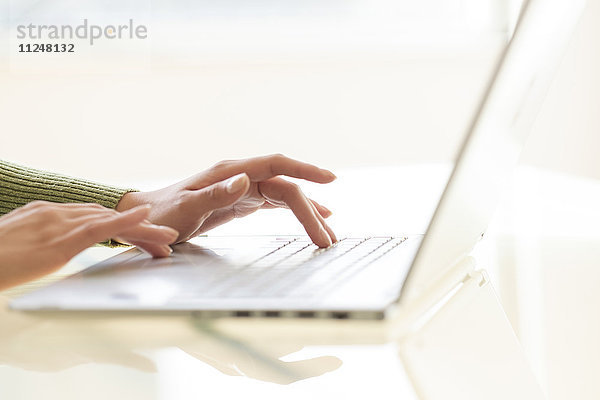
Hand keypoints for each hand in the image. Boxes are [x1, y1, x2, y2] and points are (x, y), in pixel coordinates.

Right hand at [0, 201, 178, 289]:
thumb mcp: (18, 246)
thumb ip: (39, 242)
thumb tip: (49, 248)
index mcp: (46, 213)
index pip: (93, 216)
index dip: (121, 224)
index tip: (141, 232)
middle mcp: (55, 212)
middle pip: (108, 217)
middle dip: (138, 229)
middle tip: (164, 238)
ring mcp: (58, 223)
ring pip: (112, 222)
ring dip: (143, 230)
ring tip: (169, 239)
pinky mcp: (60, 239)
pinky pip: (101, 227)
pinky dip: (126, 222)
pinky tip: (147, 219)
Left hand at [116, 154, 336, 246]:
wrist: (146, 217)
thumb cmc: (163, 213)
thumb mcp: (186, 208)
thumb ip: (215, 194)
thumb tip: (246, 180)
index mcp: (231, 172)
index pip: (276, 165)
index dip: (305, 169)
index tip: (329, 178)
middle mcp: (241, 176)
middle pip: (287, 187)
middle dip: (309, 211)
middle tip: (327, 239)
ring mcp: (243, 187)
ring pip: (285, 196)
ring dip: (307, 214)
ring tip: (327, 235)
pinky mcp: (242, 201)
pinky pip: (276, 203)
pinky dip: (295, 211)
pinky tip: (312, 218)